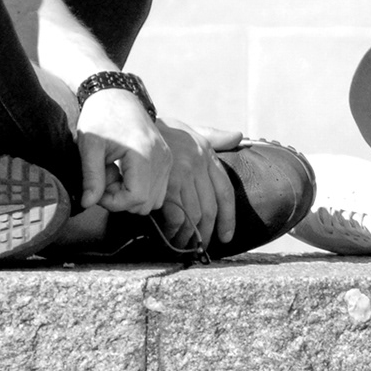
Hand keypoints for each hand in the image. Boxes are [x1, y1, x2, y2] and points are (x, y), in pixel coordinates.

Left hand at [77, 89, 171, 214]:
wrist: (116, 94)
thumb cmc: (100, 117)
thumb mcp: (89, 146)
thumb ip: (91, 177)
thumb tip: (88, 204)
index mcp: (144, 154)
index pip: (136, 198)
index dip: (113, 201)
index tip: (96, 188)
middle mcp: (162, 158)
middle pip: (146, 203)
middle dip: (121, 198)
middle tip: (104, 178)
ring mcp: (167, 159)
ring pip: (153, 199)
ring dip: (131, 195)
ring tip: (114, 174)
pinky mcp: (166, 159)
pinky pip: (157, 189)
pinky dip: (140, 188)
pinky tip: (124, 172)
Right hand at [156, 118, 242, 249]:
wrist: (131, 123)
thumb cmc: (160, 131)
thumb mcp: (189, 130)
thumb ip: (214, 136)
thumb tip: (238, 136)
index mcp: (206, 153)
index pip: (225, 191)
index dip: (228, 217)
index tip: (226, 236)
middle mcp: (198, 163)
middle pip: (210, 208)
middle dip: (207, 232)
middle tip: (201, 247)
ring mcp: (183, 174)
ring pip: (195, 215)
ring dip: (189, 235)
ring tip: (183, 244)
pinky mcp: (166, 184)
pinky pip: (177, 216)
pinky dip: (174, 230)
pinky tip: (169, 235)